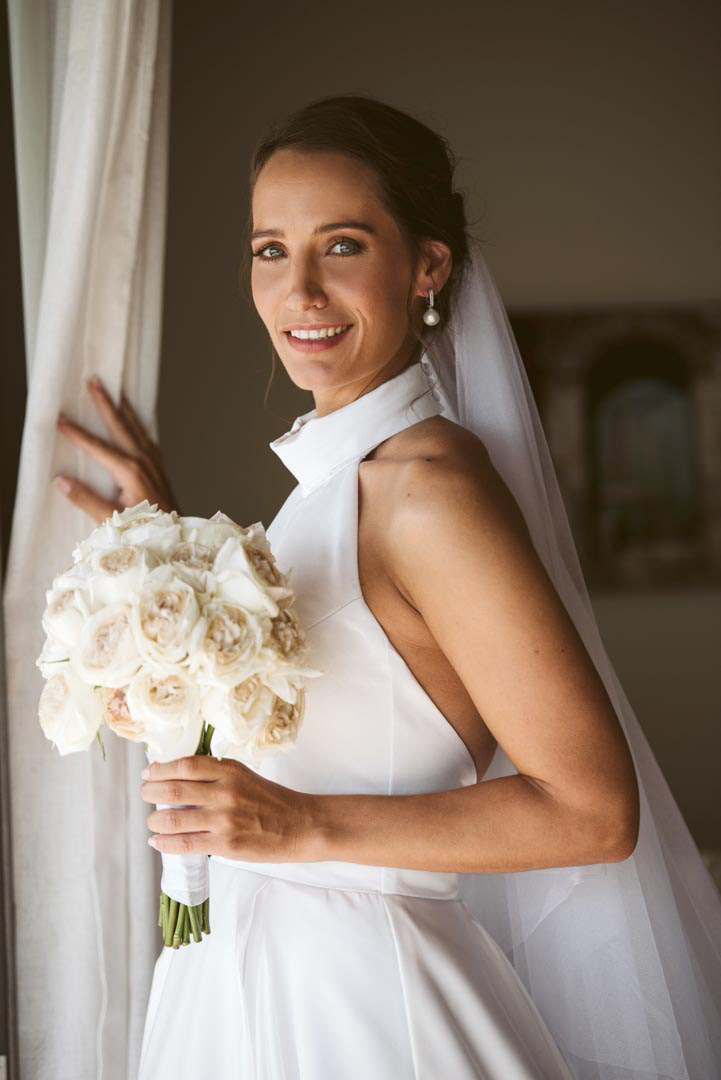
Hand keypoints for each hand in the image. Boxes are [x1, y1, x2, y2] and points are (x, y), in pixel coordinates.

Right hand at [55, 375, 180, 523]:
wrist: (176, 535)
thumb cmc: (145, 528)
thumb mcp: (111, 519)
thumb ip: (86, 499)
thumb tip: (61, 481)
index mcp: (130, 471)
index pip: (97, 447)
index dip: (77, 433)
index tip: (60, 420)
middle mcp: (143, 460)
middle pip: (120, 425)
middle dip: (105, 402)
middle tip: (94, 380)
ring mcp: (153, 461)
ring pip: (135, 426)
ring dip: (122, 407)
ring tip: (113, 389)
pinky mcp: (158, 465)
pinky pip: (145, 435)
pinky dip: (136, 422)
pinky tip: (132, 419)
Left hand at [140, 754, 313, 861]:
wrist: (299, 825)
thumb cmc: (271, 800)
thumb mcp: (244, 775)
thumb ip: (214, 774)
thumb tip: (176, 776)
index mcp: (229, 771)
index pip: (185, 766)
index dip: (160, 769)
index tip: (149, 772)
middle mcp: (225, 792)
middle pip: (173, 790)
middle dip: (150, 793)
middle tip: (145, 794)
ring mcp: (224, 820)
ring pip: (173, 819)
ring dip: (154, 821)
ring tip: (152, 822)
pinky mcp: (225, 845)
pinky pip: (184, 844)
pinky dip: (164, 843)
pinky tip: (157, 841)